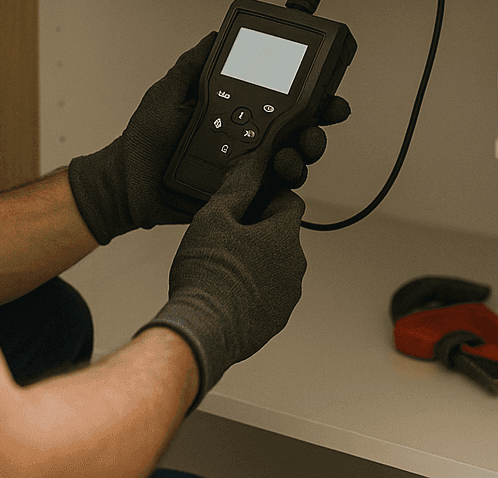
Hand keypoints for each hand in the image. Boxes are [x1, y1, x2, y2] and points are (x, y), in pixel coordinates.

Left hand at [66, 34, 346, 244]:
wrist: (128, 184)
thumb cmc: (145, 141)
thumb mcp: (168, 92)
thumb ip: (192, 65)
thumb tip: (213, 35)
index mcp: (237, 111)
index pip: (283, 99)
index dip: (310, 94)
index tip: (326, 89)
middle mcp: (249, 138)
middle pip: (299, 130)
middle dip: (319, 125)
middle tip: (320, 121)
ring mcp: (249, 168)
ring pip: (294, 160)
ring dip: (303, 154)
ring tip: (290, 154)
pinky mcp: (244, 195)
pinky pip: (274, 192)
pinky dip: (284, 185)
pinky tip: (278, 175)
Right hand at [137, 155, 305, 407]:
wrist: (202, 330)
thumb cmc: (207, 276)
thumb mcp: (214, 217)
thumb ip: (238, 187)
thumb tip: (251, 166)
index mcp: (285, 236)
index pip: (289, 201)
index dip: (266, 197)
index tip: (245, 205)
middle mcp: (295, 266)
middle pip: (282, 234)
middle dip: (258, 231)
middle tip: (225, 236)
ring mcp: (287, 295)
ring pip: (276, 265)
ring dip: (257, 260)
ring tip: (222, 266)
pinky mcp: (276, 319)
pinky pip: (269, 292)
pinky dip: (254, 288)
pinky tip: (226, 290)